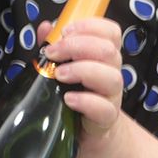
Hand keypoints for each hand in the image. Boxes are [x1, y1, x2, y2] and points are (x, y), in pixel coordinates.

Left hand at [42, 16, 124, 137]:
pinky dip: (85, 101)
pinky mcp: (107, 118)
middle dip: (76, 46)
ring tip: (59, 75)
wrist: (87, 131)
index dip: (91, 26)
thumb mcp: (63, 65)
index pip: (111, 31)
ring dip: (81, 71)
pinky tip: (67, 99)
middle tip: (52, 53)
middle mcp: (111, 71)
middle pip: (108, 50)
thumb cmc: (75, 91)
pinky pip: (104, 108)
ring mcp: (112, 95)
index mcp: (103, 55)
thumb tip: (45, 27)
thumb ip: (54, 44)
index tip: (65, 31)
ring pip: (112, 77)